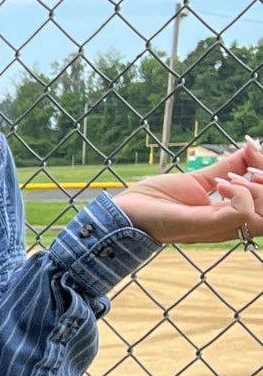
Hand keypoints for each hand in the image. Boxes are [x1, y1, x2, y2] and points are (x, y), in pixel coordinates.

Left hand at [112, 138, 262, 244]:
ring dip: (261, 189)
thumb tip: (252, 147)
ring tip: (235, 177)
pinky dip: (242, 194)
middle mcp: (229, 226)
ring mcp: (217, 228)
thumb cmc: (159, 200)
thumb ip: (229, 167)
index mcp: (230, 217)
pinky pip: (242, 214)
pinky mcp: (202, 224)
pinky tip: (223, 184)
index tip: (254, 154)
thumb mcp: (201, 179)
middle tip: (251, 167)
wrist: (126, 213)